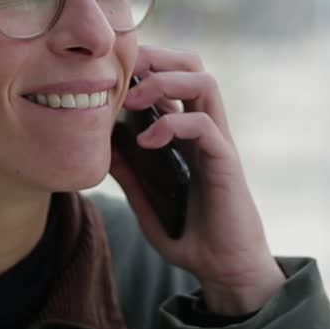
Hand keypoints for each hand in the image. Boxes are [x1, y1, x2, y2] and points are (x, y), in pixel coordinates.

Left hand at [109, 45, 284, 315]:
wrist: (225, 271)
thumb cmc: (192, 239)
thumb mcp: (149, 205)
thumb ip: (130, 176)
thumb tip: (104, 150)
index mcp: (188, 135)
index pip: (174, 77)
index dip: (145, 65)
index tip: (111, 70)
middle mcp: (206, 130)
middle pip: (193, 65)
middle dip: (158, 57)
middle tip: (124, 69)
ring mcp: (218, 142)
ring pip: (205, 82)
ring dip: (165, 81)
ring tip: (133, 99)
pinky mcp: (225, 161)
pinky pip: (203, 124)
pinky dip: (172, 124)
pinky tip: (147, 141)